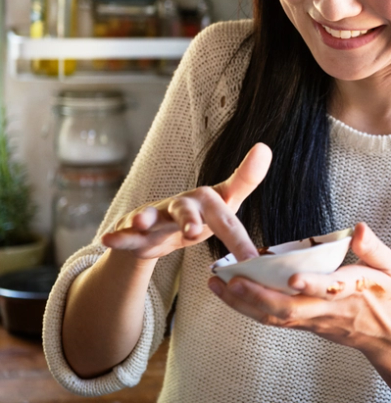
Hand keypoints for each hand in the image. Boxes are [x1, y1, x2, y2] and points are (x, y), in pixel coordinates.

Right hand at [101, 143, 271, 261]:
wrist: (162, 225)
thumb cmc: (201, 214)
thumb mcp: (226, 202)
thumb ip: (246, 179)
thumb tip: (265, 147)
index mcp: (208, 203)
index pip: (226, 220)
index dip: (239, 240)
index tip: (253, 259)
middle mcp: (183, 204)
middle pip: (186, 209)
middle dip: (188, 219)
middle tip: (192, 231)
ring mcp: (158, 213)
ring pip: (152, 216)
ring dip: (145, 218)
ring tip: (139, 222)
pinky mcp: (135, 227)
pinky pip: (127, 232)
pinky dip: (119, 235)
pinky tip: (108, 238)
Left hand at [208, 222, 390, 350]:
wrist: (384, 334)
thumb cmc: (384, 294)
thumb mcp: (388, 267)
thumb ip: (374, 248)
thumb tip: (359, 228)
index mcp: (349, 292)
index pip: (328, 290)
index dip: (311, 285)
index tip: (292, 278)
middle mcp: (325, 310)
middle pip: (288, 310)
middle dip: (258, 297)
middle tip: (231, 281)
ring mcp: (311, 320)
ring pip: (274, 318)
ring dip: (244, 304)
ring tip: (217, 285)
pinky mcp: (302, 324)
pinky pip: (272, 319)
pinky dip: (248, 308)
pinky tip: (229, 294)